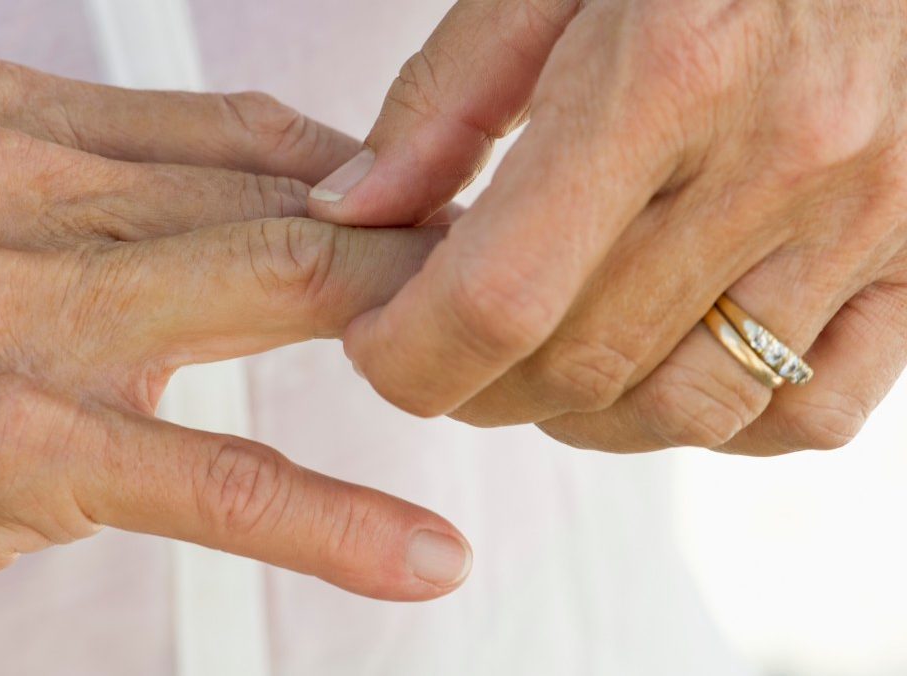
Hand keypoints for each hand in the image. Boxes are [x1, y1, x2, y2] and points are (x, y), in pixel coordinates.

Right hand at [0, 60, 469, 670]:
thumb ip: (93, 205)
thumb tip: (251, 217)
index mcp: (4, 122)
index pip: (245, 131)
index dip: (364, 179)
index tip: (435, 221)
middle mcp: (11, 189)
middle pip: (283, 200)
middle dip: (411, 251)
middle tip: (506, 291)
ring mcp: (14, 314)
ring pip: (274, 298)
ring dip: (410, 344)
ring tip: (504, 384)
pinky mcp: (16, 446)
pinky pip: (217, 475)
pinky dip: (334, 519)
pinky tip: (414, 554)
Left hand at [312, 0, 906, 453]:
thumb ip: (447, 98)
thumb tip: (355, 210)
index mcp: (666, 72)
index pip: (502, 295)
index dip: (412, 353)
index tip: (377, 346)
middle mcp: (780, 157)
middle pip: (582, 364)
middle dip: (474, 385)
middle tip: (438, 347)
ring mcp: (866, 217)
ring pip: (688, 407)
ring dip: (580, 415)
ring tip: (538, 359)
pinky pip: (808, 410)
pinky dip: (715, 419)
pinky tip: (661, 364)